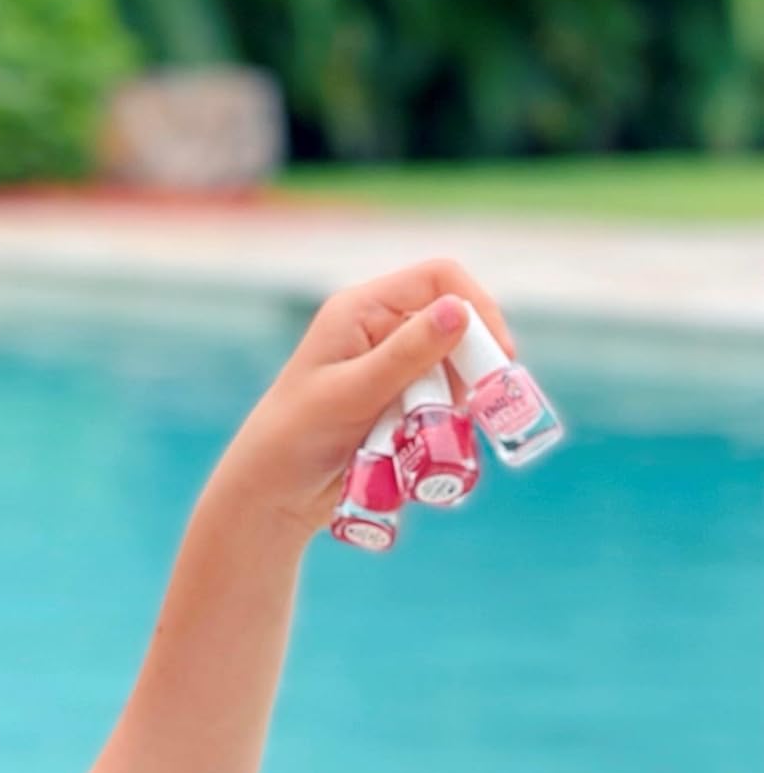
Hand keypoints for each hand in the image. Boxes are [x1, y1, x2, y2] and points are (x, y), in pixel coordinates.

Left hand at [208, 258, 519, 545]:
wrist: (273, 493)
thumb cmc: (296, 435)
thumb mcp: (353, 392)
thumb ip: (406, 354)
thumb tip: (460, 310)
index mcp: (360, 310)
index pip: (438, 279)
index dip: (476, 307)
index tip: (500, 355)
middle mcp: (378, 330)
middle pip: (455, 327)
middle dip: (472, 366)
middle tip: (479, 407)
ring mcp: (390, 368)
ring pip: (454, 372)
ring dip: (455, 403)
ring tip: (428, 433)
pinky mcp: (398, 404)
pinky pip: (443, 404)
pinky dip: (444, 424)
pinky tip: (423, 447)